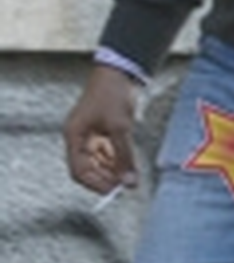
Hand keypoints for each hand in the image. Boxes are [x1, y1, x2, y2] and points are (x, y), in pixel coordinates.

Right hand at [63, 65, 138, 193]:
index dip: (95, 183)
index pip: (79, 170)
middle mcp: (79, 138)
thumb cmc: (113, 96)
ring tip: (129, 174)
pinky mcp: (101, 131)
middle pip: (88, 168)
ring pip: (98, 162)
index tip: (114, 190)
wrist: (119, 72)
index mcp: (74, 136)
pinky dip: (117, 159)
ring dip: (113, 170)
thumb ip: (125, 156)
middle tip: (126, 184)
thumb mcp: (120, 128)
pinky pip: (106, 152)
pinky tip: (129, 164)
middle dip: (106, 177)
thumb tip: (129, 182)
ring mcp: (90, 134)